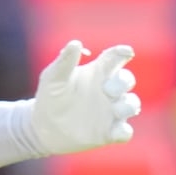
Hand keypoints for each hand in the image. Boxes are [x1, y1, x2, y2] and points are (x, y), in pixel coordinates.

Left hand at [26, 41, 140, 154]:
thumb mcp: (53, 77)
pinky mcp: (109, 132)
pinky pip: (125, 131)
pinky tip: (116, 131)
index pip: (114, 58)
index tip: (126, 52)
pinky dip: (124, 131)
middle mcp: (108, 90)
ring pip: (132, 104)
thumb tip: (76, 43)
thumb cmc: (50, 96)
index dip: (122, 53)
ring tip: (115, 109)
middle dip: (124, 81)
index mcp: (96, 72)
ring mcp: (111, 111)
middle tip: (107, 89)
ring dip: (128, 105)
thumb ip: (65, 61)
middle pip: (127, 79)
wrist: (43, 127)